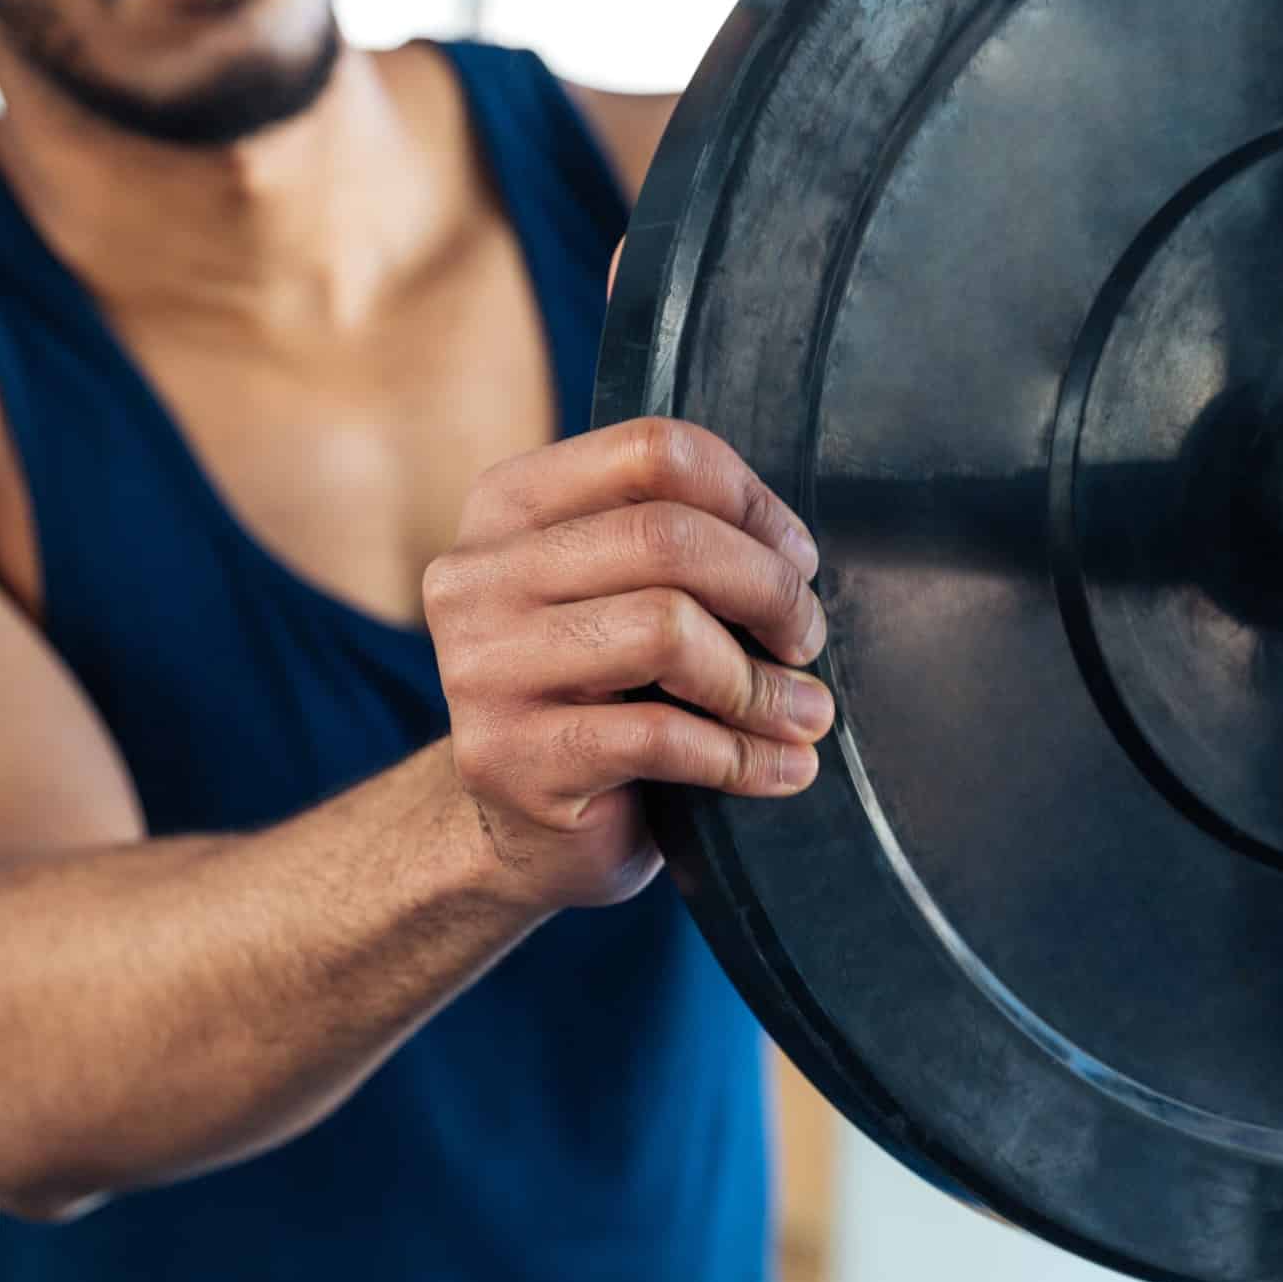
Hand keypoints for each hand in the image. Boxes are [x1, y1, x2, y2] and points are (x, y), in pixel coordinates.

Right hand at [423, 419, 833, 912]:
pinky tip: (780, 768)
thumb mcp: (619, 595)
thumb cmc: (596, 697)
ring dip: (761, 682)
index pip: (651, 453)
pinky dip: (742, 755)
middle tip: (805, 637)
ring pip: (666, 629)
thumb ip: (676, 548)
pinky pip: (659, 736)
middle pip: (666, 536)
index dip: (749, 500)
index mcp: (509, 506)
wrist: (523, 828)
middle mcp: (477, 574)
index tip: (796, 558)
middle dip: (768, 589)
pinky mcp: (509, 757)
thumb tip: (791, 556)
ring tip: (804, 713)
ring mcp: (482, 667)